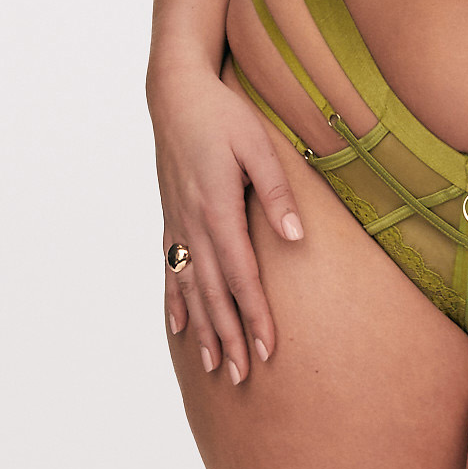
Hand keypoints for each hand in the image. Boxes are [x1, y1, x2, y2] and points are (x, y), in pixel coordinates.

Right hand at [151, 62, 307, 381]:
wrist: (174, 92)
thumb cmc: (222, 114)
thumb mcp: (259, 145)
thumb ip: (277, 192)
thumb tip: (296, 235)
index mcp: (218, 209)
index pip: (241, 276)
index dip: (254, 315)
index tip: (268, 349)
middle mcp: (193, 224)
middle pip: (216, 293)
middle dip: (232, 336)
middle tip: (246, 376)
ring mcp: (178, 223)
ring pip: (192, 289)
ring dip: (205, 330)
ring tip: (217, 367)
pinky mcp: (172, 218)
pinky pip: (172, 269)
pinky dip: (177, 301)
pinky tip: (181, 328)